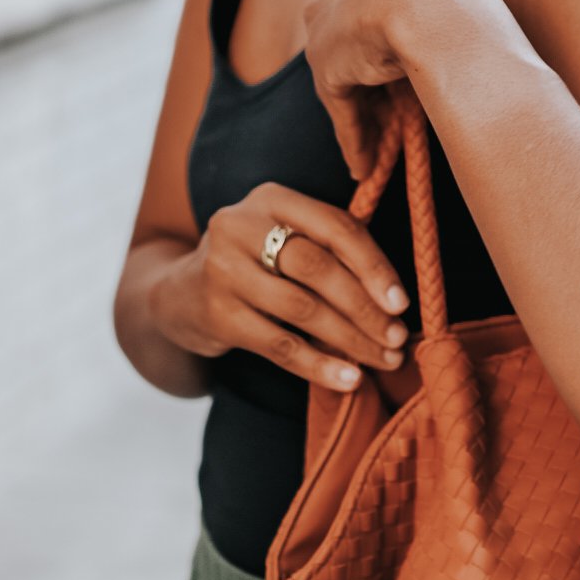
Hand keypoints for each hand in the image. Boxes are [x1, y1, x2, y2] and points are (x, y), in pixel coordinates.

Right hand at [152, 182, 411, 391]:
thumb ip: (330, 250)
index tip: (402, 302)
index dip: (374, 265)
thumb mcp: (283, 237)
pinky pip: (279, 345)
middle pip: (318, 267)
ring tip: (382, 359)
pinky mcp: (216, 314)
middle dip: (365, 307)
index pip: (335, 226)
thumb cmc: (255, 264)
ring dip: (350, 339)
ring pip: (302, 309)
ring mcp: (223, 270)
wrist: (177, 295)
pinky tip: (348, 380)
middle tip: (398, 338)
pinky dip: (318, 365)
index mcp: (272, 199)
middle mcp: (241, 225)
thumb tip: (395, 298)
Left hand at [299, 0, 428, 182]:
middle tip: (391, 114)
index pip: (372, 0)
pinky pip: (344, 106)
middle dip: (367, 75)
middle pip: (352, 37)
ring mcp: (328, 23)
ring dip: (363, 115)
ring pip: (346, 75)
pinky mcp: (325, 63)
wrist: (427, 6)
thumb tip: (474, 38)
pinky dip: (355, 136)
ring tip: (377, 153)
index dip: (387, 35)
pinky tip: (365, 165)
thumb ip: (443, 8)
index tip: (403, 67)